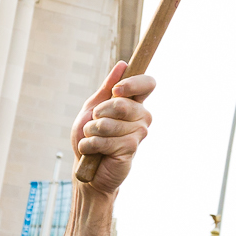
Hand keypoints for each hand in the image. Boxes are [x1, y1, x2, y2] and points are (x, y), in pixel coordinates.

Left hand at [69, 63, 154, 195]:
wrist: (88, 170)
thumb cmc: (91, 137)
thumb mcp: (93, 108)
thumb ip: (107, 87)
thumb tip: (122, 65)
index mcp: (135, 103)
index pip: (147, 84)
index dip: (133, 83)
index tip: (117, 90)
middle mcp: (142, 116)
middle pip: (121, 104)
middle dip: (98, 114)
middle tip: (94, 125)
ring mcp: (139, 133)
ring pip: (107, 124)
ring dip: (90, 132)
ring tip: (93, 140)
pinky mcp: (131, 148)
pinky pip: (103, 140)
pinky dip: (89, 145)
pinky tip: (94, 152)